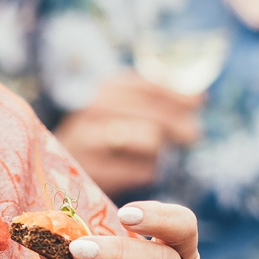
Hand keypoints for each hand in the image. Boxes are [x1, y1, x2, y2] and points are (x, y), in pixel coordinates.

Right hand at [55, 75, 203, 197]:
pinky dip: (147, 172)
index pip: (149, 85)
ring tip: (157, 155)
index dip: (177, 93)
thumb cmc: (105, 138)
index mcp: (105, 90)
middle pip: (152, 113)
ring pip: (148, 139)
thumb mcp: (125, 110)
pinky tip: (141, 172)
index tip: (200, 101)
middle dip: (178, 124)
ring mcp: (90, 142)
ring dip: (159, 149)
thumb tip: (199, 96)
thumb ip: (158, 100)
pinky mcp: (94, 173)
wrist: (57, 170)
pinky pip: (140, 170)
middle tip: (193, 135)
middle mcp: (94, 111)